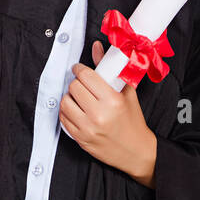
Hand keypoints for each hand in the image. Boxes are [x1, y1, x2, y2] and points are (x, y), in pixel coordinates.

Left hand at [59, 41, 157, 186]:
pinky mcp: (80, 139)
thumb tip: (97, 48)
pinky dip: (67, 111)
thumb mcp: (127, 93)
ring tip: (79, 98)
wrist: (136, 151)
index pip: (86, 76)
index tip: (79, 69)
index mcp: (113, 101)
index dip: (79, 69)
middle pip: (73, 87)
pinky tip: (76, 110)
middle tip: (82, 84)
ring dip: (70, 97)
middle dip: (76, 82)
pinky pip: (63, 119)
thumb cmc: (133, 121)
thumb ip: (110, 69)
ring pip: (65, 102)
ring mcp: (88, 128)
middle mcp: (99, 115)